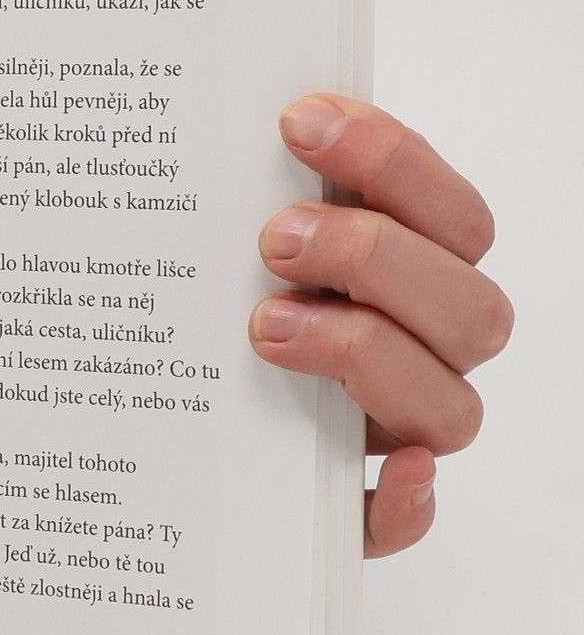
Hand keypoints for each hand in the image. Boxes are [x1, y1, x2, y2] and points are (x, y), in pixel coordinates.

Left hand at [251, 94, 510, 557]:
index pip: (452, 215)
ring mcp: (400, 430)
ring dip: (369, 354)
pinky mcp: (359, 508)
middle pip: (470, 309)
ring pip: (449, 406)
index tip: (299, 121)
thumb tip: (277, 113)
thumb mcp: (231, 238)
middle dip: (376, 259)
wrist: (165, 429)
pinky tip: (390, 473)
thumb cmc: (214, 307)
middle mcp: (426, 352)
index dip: (392, 160)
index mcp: (414, 275)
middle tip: (275, 239)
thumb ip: (262, 185)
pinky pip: (403, 520)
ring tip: (267, 327)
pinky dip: (405, 502)